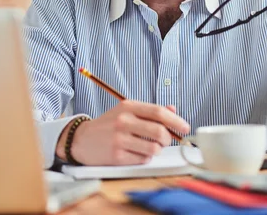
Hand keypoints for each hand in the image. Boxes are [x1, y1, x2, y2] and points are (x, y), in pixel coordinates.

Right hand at [56, 101, 188, 165]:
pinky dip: (145, 157)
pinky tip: (136, 153)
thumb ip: (149, 111)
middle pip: (159, 131)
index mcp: (128, 106)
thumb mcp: (126, 111)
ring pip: (154, 148)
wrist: (81, 139)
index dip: (176, 120)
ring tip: (150, 147)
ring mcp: (119, 139)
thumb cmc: (108, 125)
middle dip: (168, 138)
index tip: (185, 127)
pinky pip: (143, 159)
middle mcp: (123, 121)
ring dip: (157, 149)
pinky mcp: (117, 156)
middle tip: (167, 140)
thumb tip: (173, 110)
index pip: (158, 112)